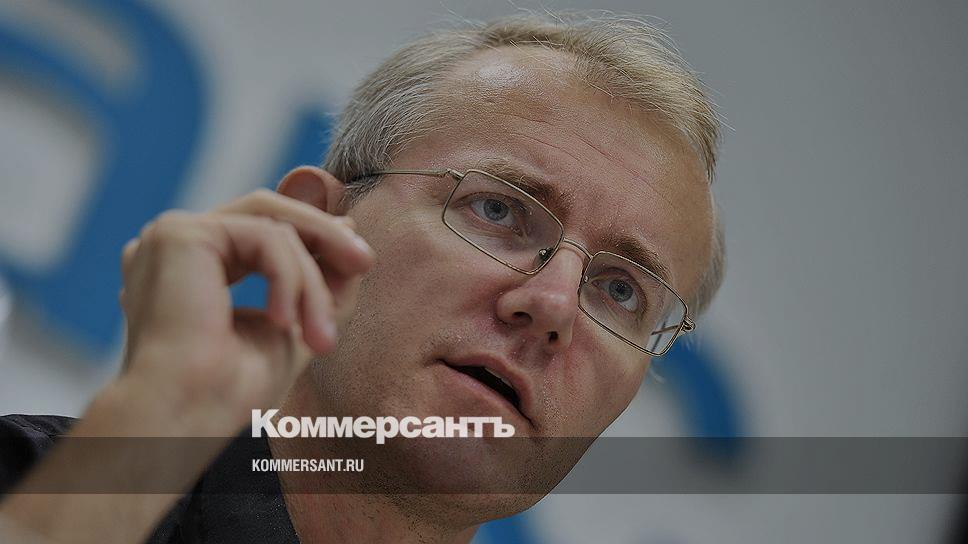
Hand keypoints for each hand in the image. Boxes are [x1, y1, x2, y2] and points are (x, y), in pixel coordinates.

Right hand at [118, 188, 373, 429]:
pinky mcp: (180, 234)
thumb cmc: (225, 391)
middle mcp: (175, 244)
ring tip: (321, 332)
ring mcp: (172, 235)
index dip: (314, 238)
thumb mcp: (290, 326)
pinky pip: (265, 237)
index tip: (358, 262)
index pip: (262, 230)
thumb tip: (350, 233)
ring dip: (311, 279)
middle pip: (268, 213)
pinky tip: (284, 323)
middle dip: (325, 238)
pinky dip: (289, 278)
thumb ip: (317, 282)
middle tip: (365, 263)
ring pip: (273, 227)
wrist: (182, 420)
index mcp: (190, 265)